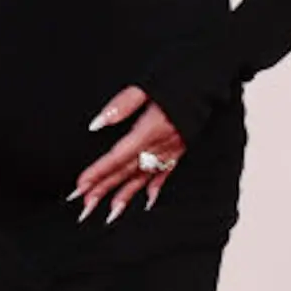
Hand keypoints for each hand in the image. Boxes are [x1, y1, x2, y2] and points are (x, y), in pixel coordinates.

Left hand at [69, 86, 184, 222]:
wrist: (210, 78)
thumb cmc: (179, 77)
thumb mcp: (146, 86)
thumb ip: (120, 106)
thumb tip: (97, 124)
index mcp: (150, 129)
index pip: (117, 157)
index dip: (97, 173)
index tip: (80, 186)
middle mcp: (161, 144)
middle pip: (126, 171)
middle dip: (104, 190)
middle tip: (85, 208)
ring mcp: (172, 149)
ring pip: (144, 176)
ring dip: (126, 196)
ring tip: (110, 214)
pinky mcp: (181, 148)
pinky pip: (166, 172)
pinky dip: (155, 187)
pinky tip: (147, 201)